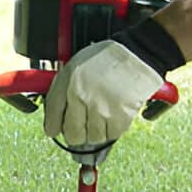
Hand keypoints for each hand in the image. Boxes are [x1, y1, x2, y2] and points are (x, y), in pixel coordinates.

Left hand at [43, 40, 164, 148]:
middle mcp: (83, 95)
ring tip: (103, 113)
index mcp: (69, 81)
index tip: (55, 130)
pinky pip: (112, 135)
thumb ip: (62, 89)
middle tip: (83, 125)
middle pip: (73, 134)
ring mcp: (102, 108)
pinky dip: (114, 128)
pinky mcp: (121, 116)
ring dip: (98, 131)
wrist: (138, 53)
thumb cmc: (106, 59)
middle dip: (77, 133)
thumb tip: (53, 118)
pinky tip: (115, 113)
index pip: (53, 114)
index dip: (53, 126)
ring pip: (94, 137)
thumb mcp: (76, 65)